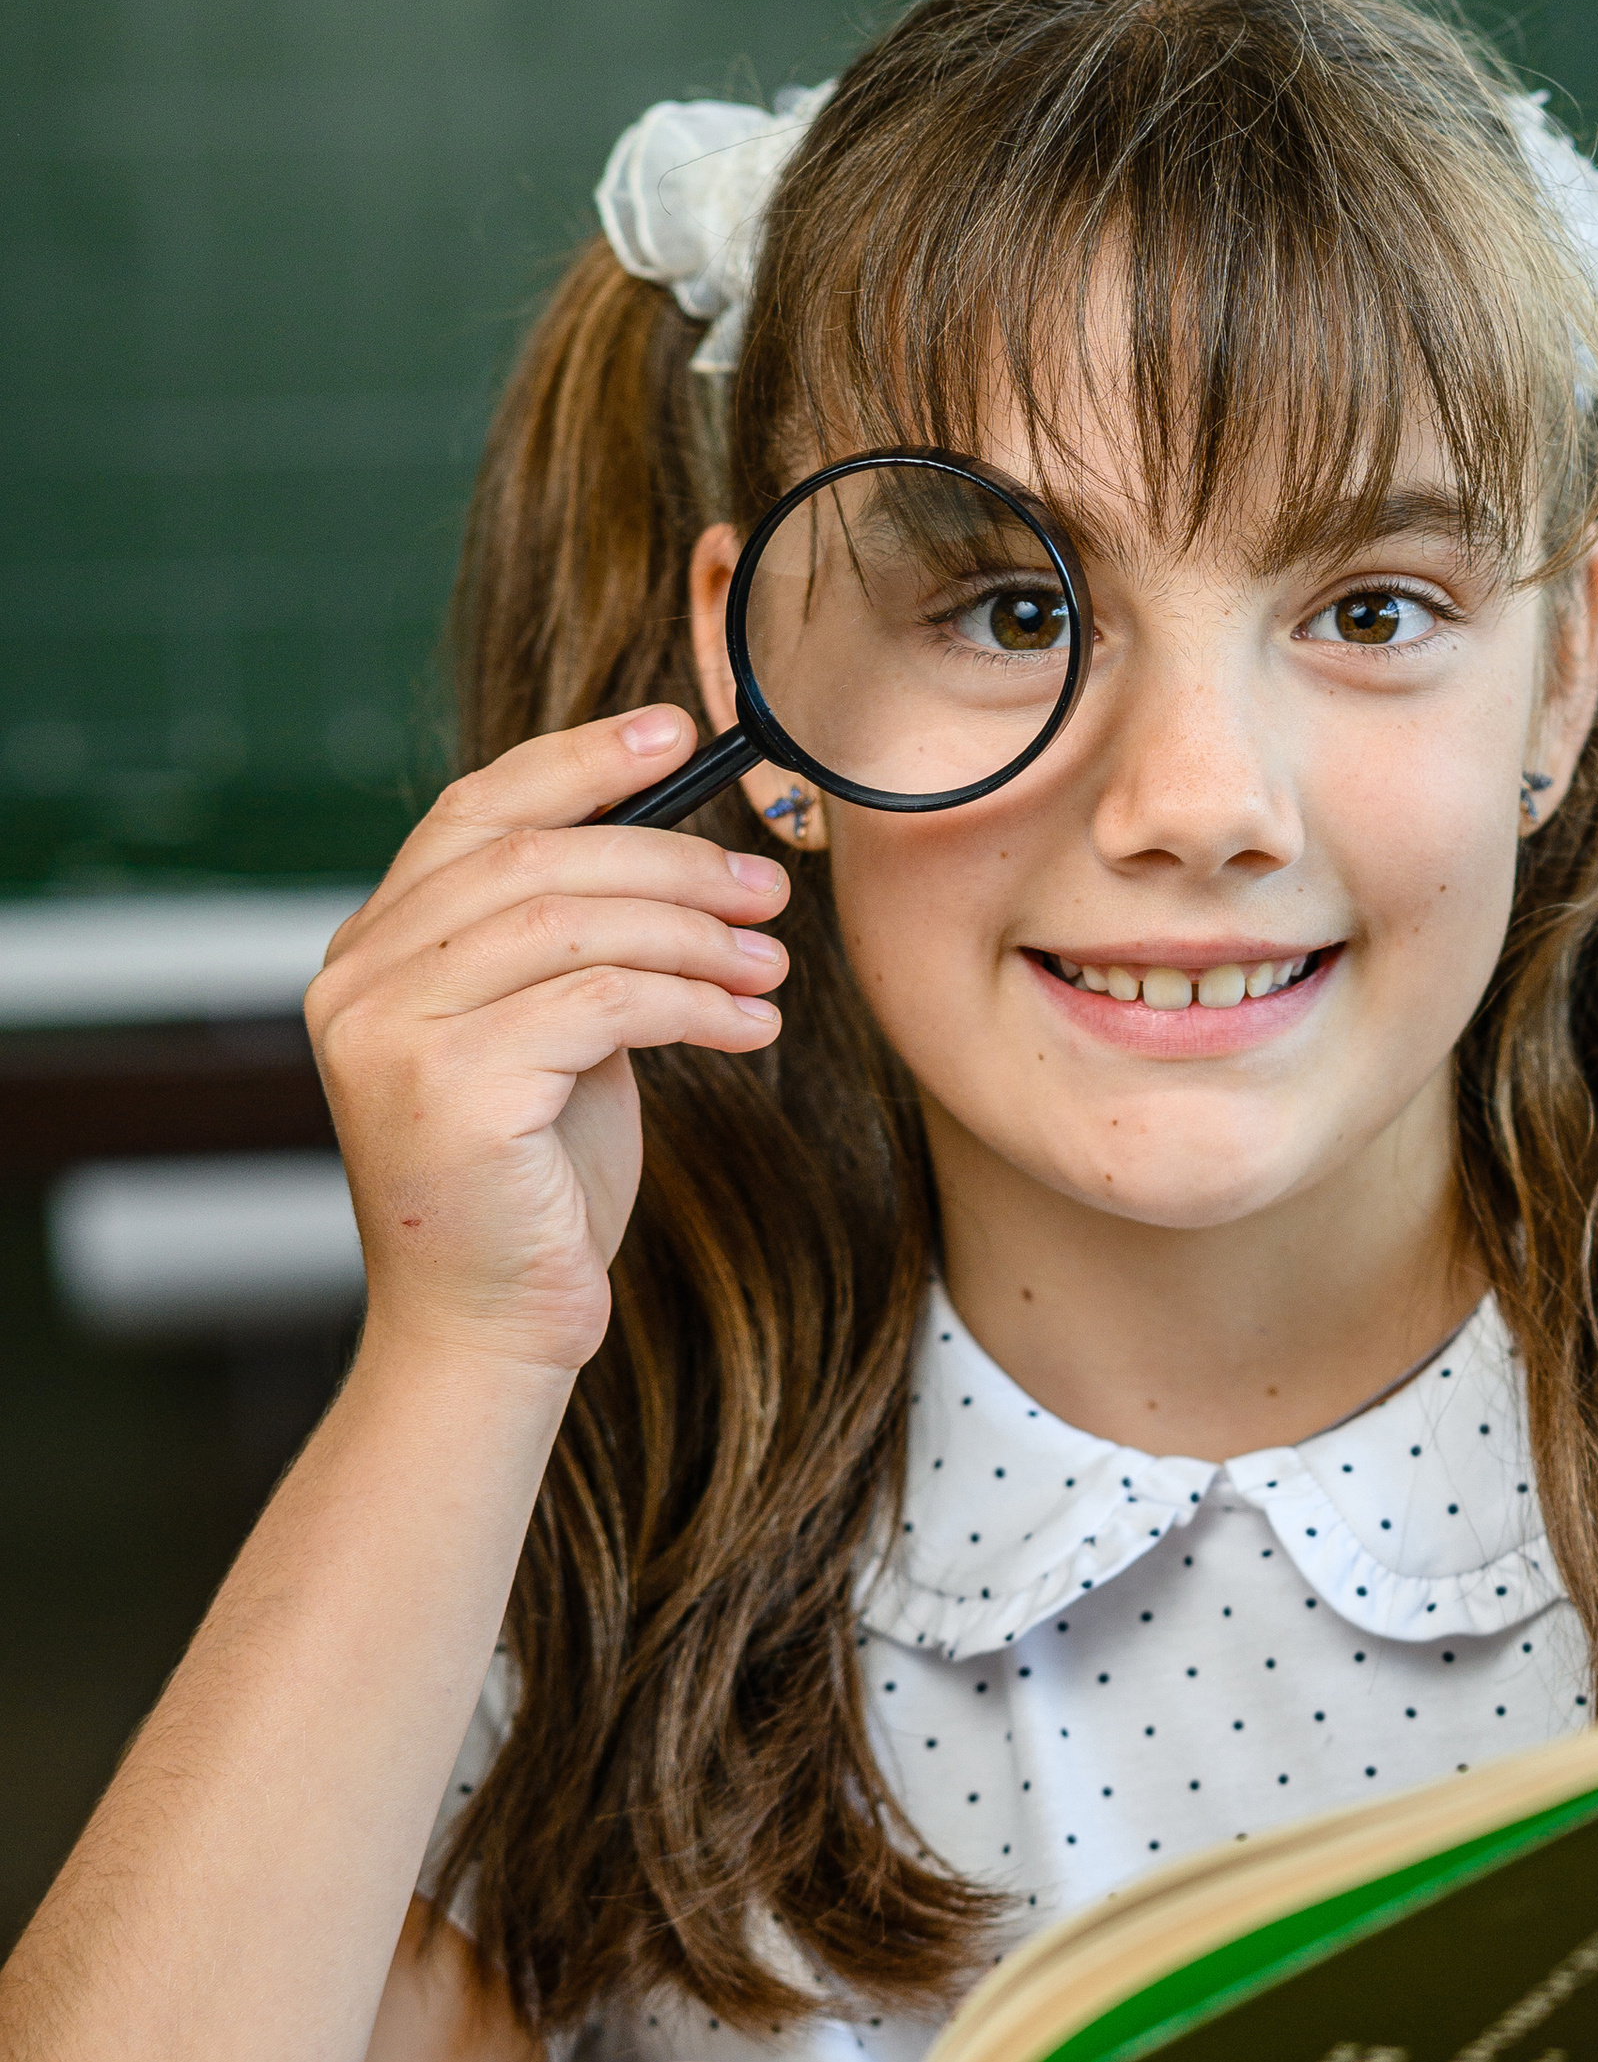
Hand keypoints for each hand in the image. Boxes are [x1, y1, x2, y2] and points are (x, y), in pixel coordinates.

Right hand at [307, 708, 791, 1376]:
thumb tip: (679, 855)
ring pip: (573, 923)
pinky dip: (693, 1002)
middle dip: (672, 860)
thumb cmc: (532, 1190)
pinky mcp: (449, 1086)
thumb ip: (571, 948)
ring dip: (696, 933)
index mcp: (372, 950)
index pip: (474, 812)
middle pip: (537, 860)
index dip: (580, 761)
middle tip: (769, 885)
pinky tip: (749, 1022)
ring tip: (772, 961)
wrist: (489, 1328)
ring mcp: (390, 1029)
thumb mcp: (551, 1040)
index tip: (679, 733)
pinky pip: (601, 1002)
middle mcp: (360, 977)